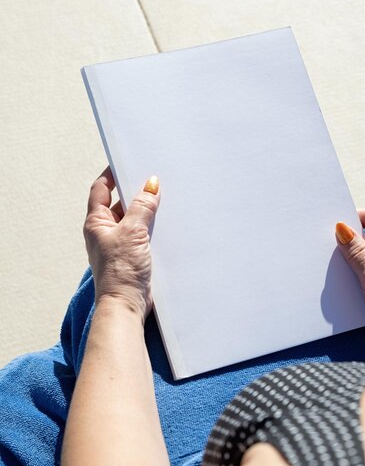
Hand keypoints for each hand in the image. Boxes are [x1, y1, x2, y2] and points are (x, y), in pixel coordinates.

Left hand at [83, 166, 159, 320]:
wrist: (126, 305)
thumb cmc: (120, 271)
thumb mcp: (133, 232)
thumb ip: (142, 206)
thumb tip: (151, 184)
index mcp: (96, 222)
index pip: (101, 189)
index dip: (112, 174)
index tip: (127, 161)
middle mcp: (106, 231)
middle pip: (120, 202)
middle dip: (136, 191)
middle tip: (154, 179)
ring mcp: (120, 243)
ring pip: (134, 217)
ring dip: (147, 210)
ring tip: (165, 198)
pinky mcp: (133, 254)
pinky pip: (143, 232)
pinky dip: (153, 225)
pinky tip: (167, 221)